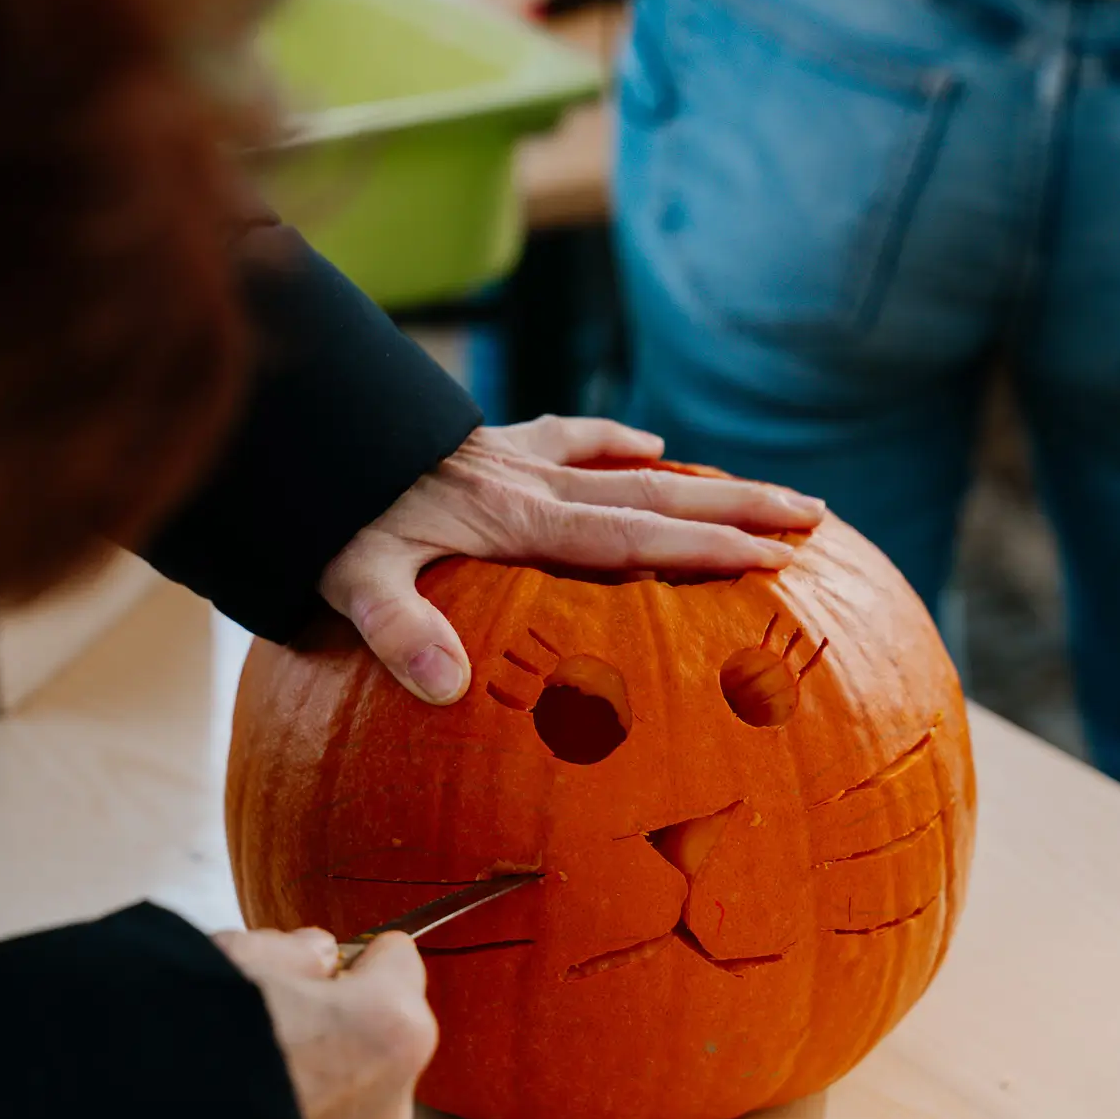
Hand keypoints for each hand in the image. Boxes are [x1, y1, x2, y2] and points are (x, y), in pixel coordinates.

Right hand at [214, 926, 435, 1118]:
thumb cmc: (202, 1044)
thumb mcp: (241, 959)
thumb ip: (292, 950)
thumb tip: (312, 955)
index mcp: (390, 1025)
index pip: (399, 959)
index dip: (353, 954)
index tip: (316, 960)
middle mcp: (393, 1095)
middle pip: (381, 1030)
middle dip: (340, 1017)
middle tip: (274, 1011)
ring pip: (353, 1087)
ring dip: (318, 1072)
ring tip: (249, 1066)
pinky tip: (244, 1109)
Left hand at [320, 417, 824, 703]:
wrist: (305, 428)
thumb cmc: (332, 516)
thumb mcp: (354, 579)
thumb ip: (399, 631)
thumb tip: (444, 690)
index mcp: (518, 520)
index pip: (631, 537)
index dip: (703, 547)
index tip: (771, 559)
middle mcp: (532, 482)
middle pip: (654, 494)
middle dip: (737, 507)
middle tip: (813, 516)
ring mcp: (517, 457)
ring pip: (630, 466)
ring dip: (702, 479)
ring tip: (768, 490)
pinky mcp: (495, 441)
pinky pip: (573, 436)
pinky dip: (616, 440)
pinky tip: (649, 444)